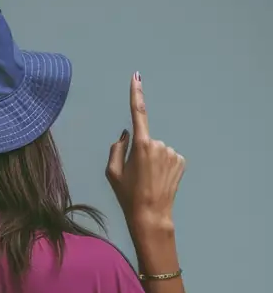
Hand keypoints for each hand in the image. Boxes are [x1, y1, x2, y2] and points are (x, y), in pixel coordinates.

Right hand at [105, 73, 185, 237]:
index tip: (136, 77)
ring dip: (153, 161)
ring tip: (149, 181)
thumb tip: (126, 134)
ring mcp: (172, 153)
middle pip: (146, 141)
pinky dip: (164, 166)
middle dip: (141, 153)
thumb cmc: (128, 196)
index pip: (137, 113)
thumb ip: (116, 148)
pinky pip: (168, 157)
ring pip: (158, 150)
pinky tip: (160, 180)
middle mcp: (159, 145)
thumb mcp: (112, 173)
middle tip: (137, 176)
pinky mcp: (181, 161)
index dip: (136, 93)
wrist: (151, 215)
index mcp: (140, 145)